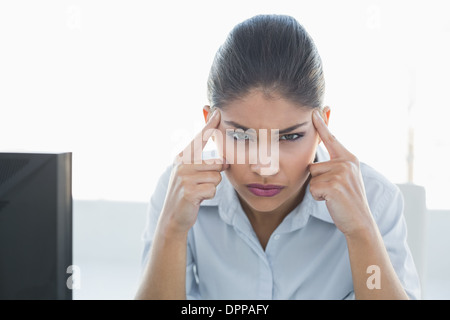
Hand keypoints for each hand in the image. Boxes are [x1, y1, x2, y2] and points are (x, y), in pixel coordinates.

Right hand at [159, 109, 228, 234]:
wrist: (173, 216)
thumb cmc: (187, 193)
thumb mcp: (191, 174)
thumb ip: (204, 163)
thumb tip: (224, 160)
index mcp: (182, 157)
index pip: (199, 139)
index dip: (210, 125)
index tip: (218, 112)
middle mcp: (182, 164)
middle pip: (217, 162)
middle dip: (216, 174)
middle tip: (202, 182)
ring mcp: (184, 177)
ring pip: (217, 177)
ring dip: (212, 186)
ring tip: (198, 190)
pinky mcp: (189, 191)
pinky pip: (213, 189)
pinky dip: (209, 196)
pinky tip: (198, 199)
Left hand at [309, 110, 372, 235]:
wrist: (360, 222)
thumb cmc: (347, 201)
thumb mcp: (345, 178)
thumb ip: (334, 165)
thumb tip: (317, 159)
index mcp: (349, 159)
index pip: (332, 139)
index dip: (321, 124)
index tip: (314, 110)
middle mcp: (347, 162)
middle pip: (313, 165)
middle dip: (318, 180)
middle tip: (334, 191)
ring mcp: (341, 173)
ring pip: (311, 177)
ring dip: (317, 189)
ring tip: (333, 196)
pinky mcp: (334, 185)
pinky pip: (312, 188)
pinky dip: (318, 197)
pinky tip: (331, 201)